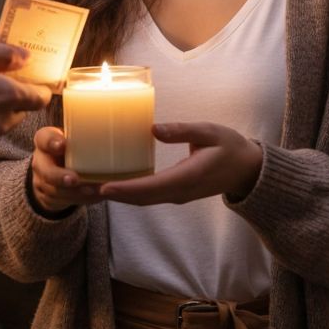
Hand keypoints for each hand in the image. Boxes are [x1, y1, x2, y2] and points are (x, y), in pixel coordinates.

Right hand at [30, 126, 101, 213]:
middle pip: (46, 170)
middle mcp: (41, 160)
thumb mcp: (74, 137)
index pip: (44, 138)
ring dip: (75, 192)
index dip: (52, 142)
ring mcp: (42, 180)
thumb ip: (86, 136)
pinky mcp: (47, 196)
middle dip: (60, 176)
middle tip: (75, 179)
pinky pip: (63, 201)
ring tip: (95, 190)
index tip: (63, 145)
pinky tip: (96, 196)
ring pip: (55, 190)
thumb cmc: (71, 148)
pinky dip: (81, 199)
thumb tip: (119, 135)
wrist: (57, 170)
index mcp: (46, 140)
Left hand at [97, 122, 263, 205]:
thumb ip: (183, 131)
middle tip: (81, 186)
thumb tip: (154, 129)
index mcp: (187, 178)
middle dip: (109, 194)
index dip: (126, 189)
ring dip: (114, 195)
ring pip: (140, 199)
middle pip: (138, 198)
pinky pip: (145, 196)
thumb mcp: (210, 132)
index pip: (151, 188)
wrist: (247, 171)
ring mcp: (175, 195)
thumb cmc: (230, 147)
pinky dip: (125, 192)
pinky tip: (108, 182)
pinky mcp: (173, 192)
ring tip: (86, 185)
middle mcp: (177, 192)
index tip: (103, 187)